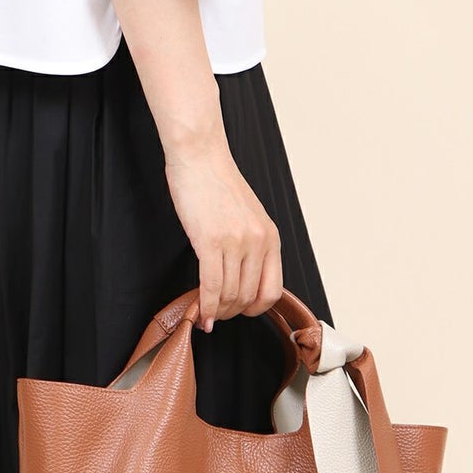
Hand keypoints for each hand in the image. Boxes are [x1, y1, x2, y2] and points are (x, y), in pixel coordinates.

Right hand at [164, 142, 283, 331]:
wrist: (200, 157)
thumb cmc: (218, 185)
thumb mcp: (249, 217)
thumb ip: (251, 246)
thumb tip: (243, 279)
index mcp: (271, 237)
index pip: (273, 290)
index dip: (256, 309)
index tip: (241, 311)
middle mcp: (258, 242)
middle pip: (249, 297)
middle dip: (231, 313)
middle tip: (217, 314)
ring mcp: (236, 242)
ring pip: (230, 295)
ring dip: (217, 311)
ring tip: (206, 312)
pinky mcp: (211, 241)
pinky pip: (211, 286)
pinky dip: (205, 305)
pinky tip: (199, 312)